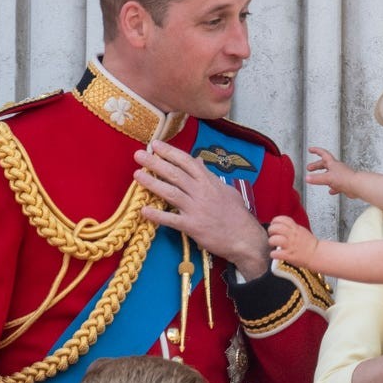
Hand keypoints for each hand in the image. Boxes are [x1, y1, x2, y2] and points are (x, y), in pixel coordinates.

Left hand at [133, 140, 269, 279]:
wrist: (245, 237)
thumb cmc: (236, 214)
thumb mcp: (226, 190)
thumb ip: (209, 176)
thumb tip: (198, 161)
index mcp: (210, 182)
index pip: (187, 162)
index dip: (170, 152)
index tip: (156, 145)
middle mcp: (202, 192)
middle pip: (175, 174)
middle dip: (156, 162)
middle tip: (139, 154)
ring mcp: (197, 209)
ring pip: (171, 192)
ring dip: (152, 183)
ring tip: (137, 175)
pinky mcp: (193, 226)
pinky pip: (171, 220)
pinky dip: (157, 215)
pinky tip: (144, 210)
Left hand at [268, 215, 318, 267]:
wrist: (317, 254)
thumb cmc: (309, 244)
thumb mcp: (302, 231)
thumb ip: (292, 227)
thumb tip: (282, 225)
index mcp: (296, 228)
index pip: (283, 219)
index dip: (275, 220)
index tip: (274, 224)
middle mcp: (292, 236)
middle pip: (276, 228)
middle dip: (271, 230)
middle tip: (272, 234)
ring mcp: (290, 245)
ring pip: (275, 239)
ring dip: (271, 241)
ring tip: (273, 244)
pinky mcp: (289, 255)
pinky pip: (276, 253)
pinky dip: (273, 254)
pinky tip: (275, 254)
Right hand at [305, 146, 358, 197]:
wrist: (357, 185)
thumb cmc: (345, 178)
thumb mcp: (327, 178)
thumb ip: (317, 178)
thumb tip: (307, 178)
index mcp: (333, 163)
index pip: (323, 154)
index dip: (316, 151)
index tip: (310, 150)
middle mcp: (337, 168)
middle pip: (325, 164)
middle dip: (316, 165)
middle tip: (309, 168)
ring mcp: (341, 176)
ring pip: (330, 174)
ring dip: (324, 176)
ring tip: (318, 180)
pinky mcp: (345, 183)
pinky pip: (337, 185)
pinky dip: (332, 187)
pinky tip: (331, 191)